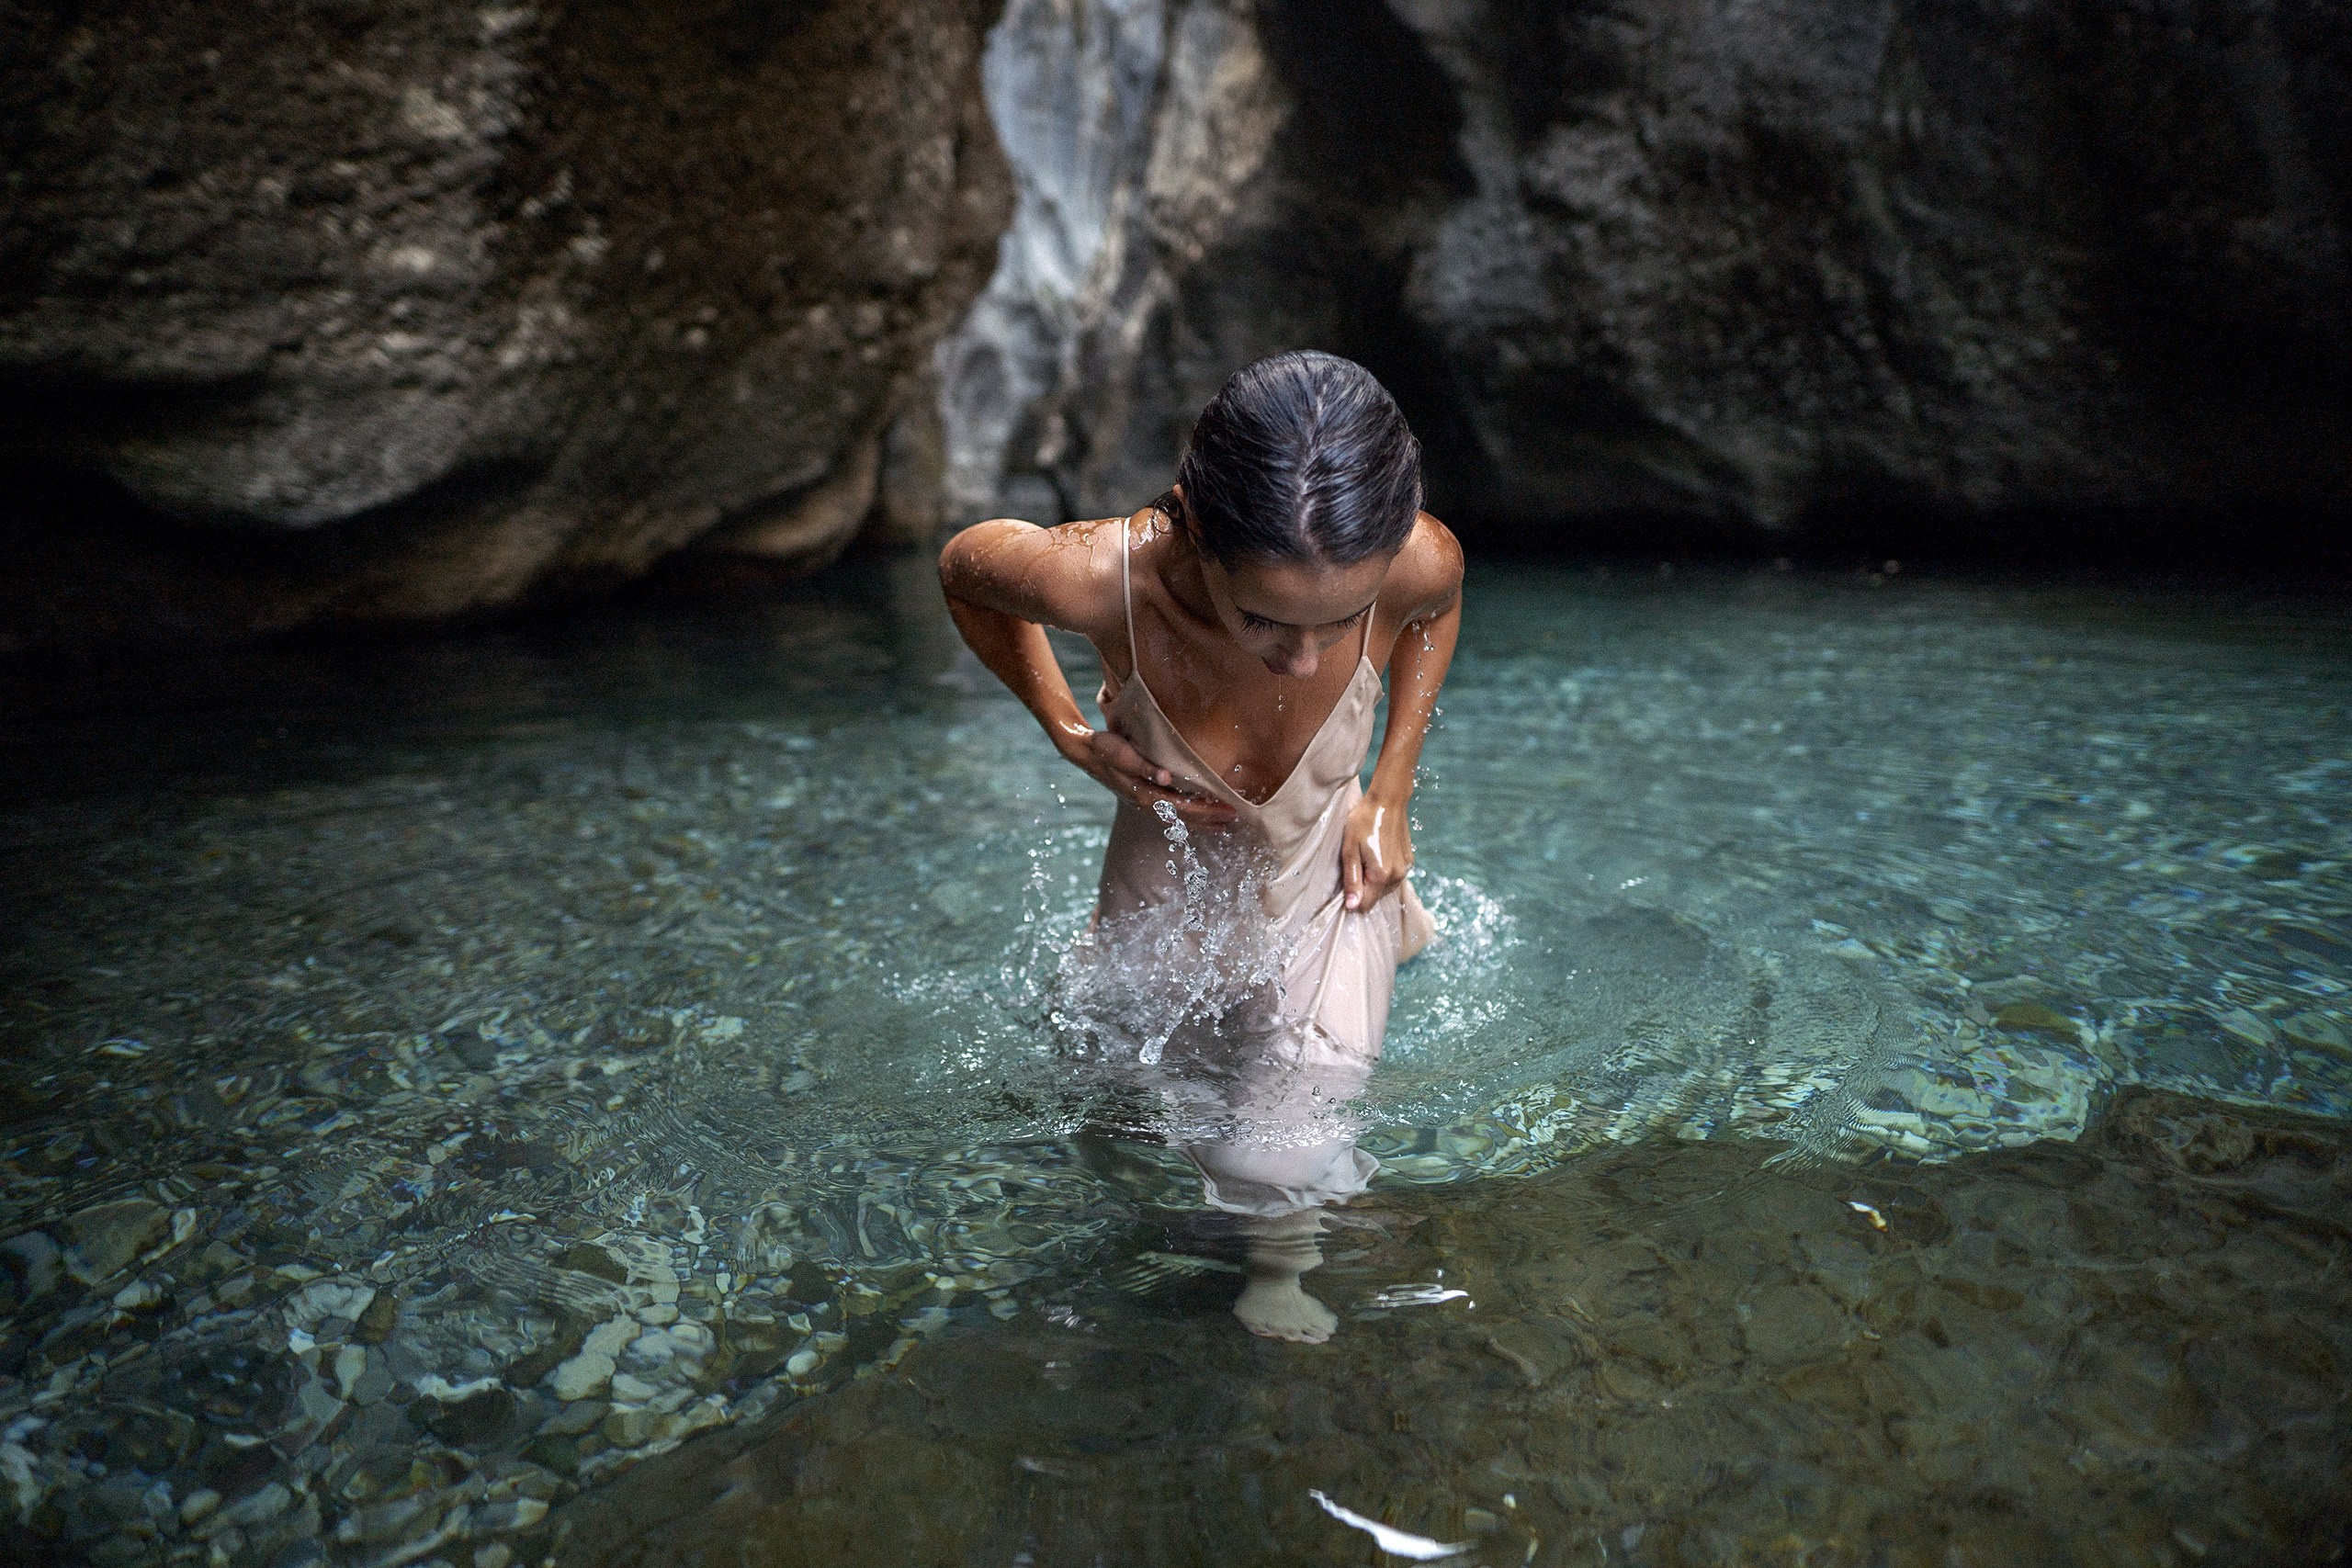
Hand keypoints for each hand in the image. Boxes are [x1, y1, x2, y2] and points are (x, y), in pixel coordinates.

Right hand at [1060, 726, 1236, 826]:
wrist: (1084, 753)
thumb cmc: (1105, 749)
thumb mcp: (1123, 754)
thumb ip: (1145, 767)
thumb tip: (1167, 778)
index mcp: (1144, 795)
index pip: (1182, 808)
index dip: (1206, 811)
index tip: (1228, 810)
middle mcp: (1145, 804)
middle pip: (1183, 819)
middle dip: (1209, 820)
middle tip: (1234, 820)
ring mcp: (1143, 803)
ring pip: (1178, 820)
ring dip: (1201, 823)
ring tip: (1223, 826)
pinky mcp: (1143, 797)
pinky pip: (1171, 814)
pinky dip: (1188, 818)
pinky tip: (1199, 817)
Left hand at [1340, 793, 1411, 909]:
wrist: (1387, 800)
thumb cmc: (1363, 821)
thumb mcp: (1350, 850)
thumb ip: (1352, 880)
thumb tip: (1352, 906)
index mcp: (1381, 875)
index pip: (1364, 905)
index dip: (1352, 897)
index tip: (1346, 880)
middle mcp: (1397, 876)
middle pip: (1375, 898)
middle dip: (1363, 887)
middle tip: (1356, 862)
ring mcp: (1405, 869)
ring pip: (1384, 889)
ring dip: (1373, 880)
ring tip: (1366, 856)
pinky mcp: (1409, 861)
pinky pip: (1393, 877)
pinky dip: (1383, 872)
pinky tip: (1377, 854)